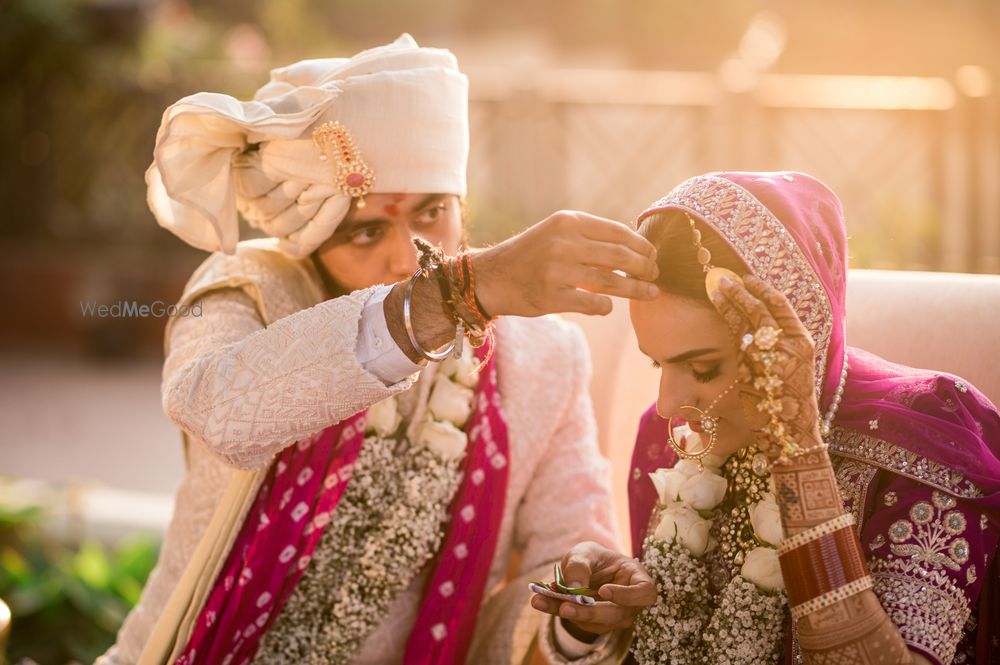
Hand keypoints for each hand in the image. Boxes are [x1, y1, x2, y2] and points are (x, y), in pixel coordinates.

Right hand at [472, 211, 658, 316]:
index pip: (617, 232)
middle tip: (655, 275)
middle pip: (619, 256)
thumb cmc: (530, 255)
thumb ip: (589, 235)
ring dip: (636, 289)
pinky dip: (606, 306)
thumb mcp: (556, 232)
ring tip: (650, 293)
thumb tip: (635, 245)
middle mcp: (563, 243)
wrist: (491, 278)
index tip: (653, 255)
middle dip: (644, 267)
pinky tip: (609, 306)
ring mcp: (557, 270)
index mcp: (567, 221)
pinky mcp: (552, 296)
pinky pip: (593, 304)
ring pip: (611, 281)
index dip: (641, 245)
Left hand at [530, 541, 656, 634]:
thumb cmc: (592, 557)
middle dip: (589, 612)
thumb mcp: (584, 552)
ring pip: (596, 622)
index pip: (645, 593)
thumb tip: (574, 590)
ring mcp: (613, 617)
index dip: (628, 596)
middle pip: (617, 614)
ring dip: (568, 613)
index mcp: (636, 578)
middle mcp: (630, 602)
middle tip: (565, 607)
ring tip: (540, 600)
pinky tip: (540, 601)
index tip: (604, 591)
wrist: (583, 568)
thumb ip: (580, 566)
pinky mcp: (594, 624)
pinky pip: (577, 621)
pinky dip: (557, 611)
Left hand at [709, 274, 822, 459]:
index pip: (783, 307)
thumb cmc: (785, 404)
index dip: (765, 290)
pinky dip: (728, 314)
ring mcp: (772, 352)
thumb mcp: (787, 371)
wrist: (788, 432)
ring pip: (751, 315)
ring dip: (733, 297)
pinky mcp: (755, 362)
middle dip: (745, 290)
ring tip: (718, 285)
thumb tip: (751, 331)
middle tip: (727, 277)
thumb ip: (774, 350)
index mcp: (803, 343)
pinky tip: (719, 303)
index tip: (750, 279)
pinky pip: (740, 331)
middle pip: (765, 307)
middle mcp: (790, 344)